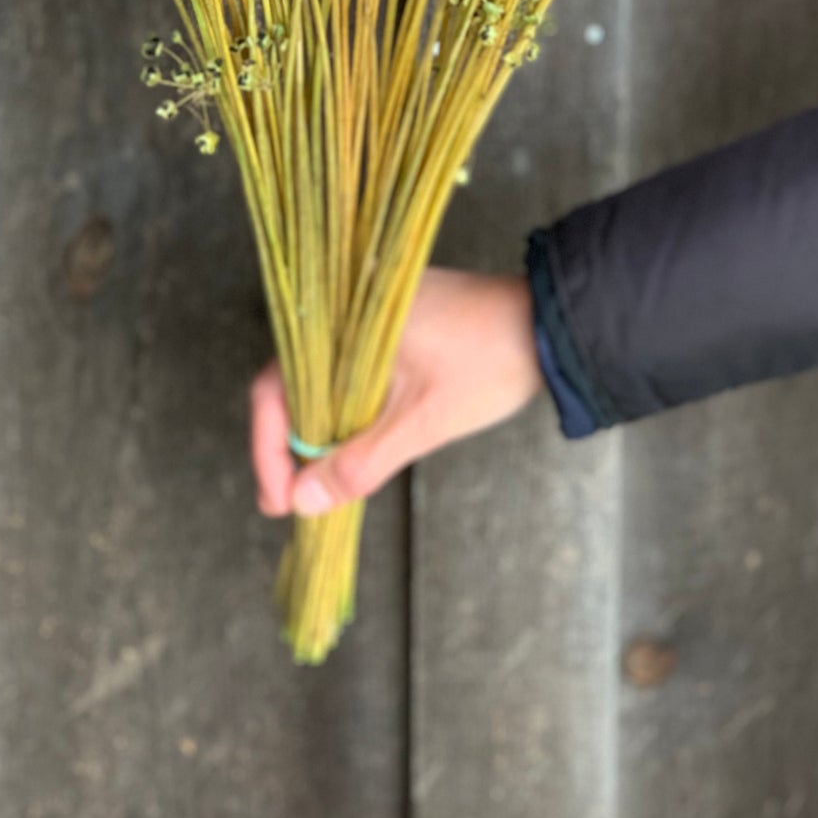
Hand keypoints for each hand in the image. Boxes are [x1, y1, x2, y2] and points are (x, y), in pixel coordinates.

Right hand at [249, 267, 543, 517]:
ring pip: (318, 380)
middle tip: (295, 502)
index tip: (280, 502)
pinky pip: (345, 370)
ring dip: (315, 430)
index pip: (273, 388)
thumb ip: (360, 463)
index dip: (267, 451)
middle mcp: (343, 314)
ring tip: (321, 483)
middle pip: (288, 384)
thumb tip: (304, 502)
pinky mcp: (387, 326)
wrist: (549, 323)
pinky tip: (350, 444)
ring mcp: (365, 318)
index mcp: (340, 326)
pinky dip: (342, 409)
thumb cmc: (487, 365)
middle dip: (286, 447)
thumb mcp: (421, 424)